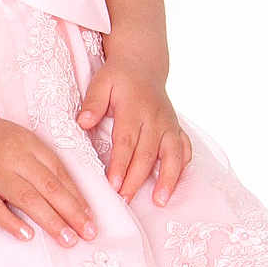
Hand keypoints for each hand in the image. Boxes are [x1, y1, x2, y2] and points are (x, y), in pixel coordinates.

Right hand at [0, 112, 98, 246]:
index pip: (60, 173)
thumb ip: (37, 161)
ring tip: (67, 239)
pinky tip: (27, 236)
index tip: (91, 218)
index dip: (78, 197)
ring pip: (27, 198)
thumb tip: (66, 194)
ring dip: (50, 221)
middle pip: (49, 187)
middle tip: (88, 233)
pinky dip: (11, 222)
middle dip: (72, 212)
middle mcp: (13, 156)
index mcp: (28, 143)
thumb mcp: (15, 139)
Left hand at [76, 57, 192, 206]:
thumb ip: (93, 102)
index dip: (120, 164)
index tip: (113, 184)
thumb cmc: (118, 77)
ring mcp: (169, 124)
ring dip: (168, 179)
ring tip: (160, 201)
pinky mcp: (176, 129)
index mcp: (134, 108)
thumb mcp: (101, 83)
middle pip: (147, 154)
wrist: (143, 65)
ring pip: (173, 155)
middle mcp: (155, 118)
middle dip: (137, 180)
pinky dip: (182, 167)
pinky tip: (175, 184)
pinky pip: (184, 149)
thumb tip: (82, 122)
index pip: (126, 141)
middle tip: (125, 200)